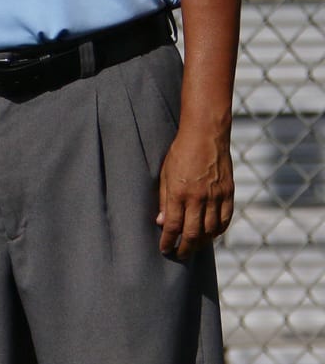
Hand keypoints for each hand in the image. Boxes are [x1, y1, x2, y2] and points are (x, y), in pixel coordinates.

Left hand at [156, 123, 234, 259]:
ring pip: (210, 230)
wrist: (206, 135)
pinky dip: (218, 231)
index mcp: (179, 193)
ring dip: (201, 242)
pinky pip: (224, 220)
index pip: (173, 226)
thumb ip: (164, 199)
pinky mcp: (229, 194)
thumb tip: (162, 222)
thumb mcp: (165, 174)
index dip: (168, 241)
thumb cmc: (180, 152)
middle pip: (192, 233)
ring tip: (193, 247)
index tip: (165, 249)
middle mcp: (198, 198)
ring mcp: (216, 197)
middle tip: (179, 255)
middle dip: (185, 248)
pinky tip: (210, 235)